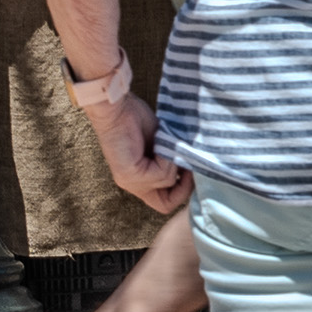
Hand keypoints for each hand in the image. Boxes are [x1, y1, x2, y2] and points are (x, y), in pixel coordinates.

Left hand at [88, 91, 194, 216]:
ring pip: (167, 183)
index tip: (189, 171)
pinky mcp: (130, 173)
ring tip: (168, 142)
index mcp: (138, 181)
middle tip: (188, 165)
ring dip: (174, 161)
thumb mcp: (161, 146)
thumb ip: (173, 162)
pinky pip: (162, 174)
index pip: (164, 204)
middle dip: (183, 188)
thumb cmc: (135, 119)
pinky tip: (160, 140)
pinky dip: (167, 157)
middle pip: (164, 206)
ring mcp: (129, 181)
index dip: (181, 193)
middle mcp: (132, 186)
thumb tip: (196, 170)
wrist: (115, 106)